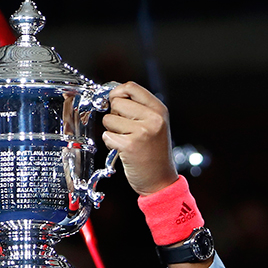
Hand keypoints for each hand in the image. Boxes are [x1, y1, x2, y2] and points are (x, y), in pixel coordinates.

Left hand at [101, 82, 177, 196]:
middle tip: (125, 129)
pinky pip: (107, 136)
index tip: (114, 101)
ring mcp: (142, 132)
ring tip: (126, 140)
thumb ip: (138, 108)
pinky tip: (122, 150)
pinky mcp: (130, 146)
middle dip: (114, 114)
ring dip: (112, 130)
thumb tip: (113, 94)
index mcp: (159, 110)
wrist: (160, 181)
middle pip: (117, 102)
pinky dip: (110, 143)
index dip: (117, 92)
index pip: (131, 87)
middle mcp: (153, 118)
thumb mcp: (155, 124)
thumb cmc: (154, 153)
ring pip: (109, 119)